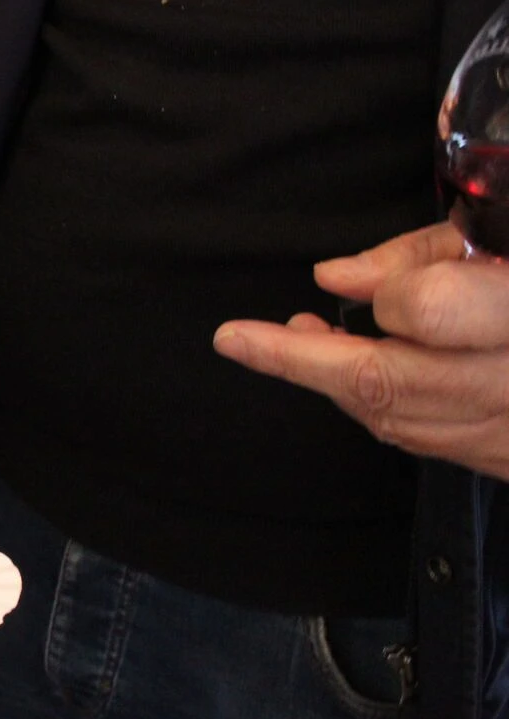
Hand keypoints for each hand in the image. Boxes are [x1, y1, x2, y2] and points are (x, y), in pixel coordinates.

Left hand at [213, 223, 508, 478]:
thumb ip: (431, 257)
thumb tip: (337, 279)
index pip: (432, 312)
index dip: (384, 294)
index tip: (335, 282)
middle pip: (392, 382)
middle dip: (300, 362)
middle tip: (236, 338)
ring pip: (400, 419)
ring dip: (332, 383)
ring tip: (287, 341)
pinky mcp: (507, 462)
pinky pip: (427, 440)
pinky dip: (378, 407)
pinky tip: (349, 371)